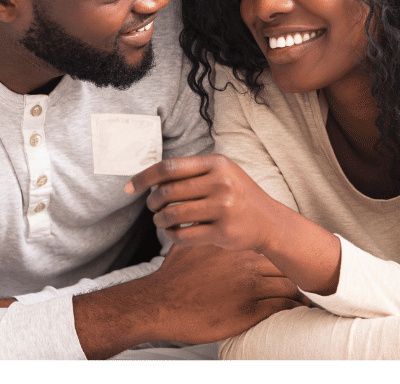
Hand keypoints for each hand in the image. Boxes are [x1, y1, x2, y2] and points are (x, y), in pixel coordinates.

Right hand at [73, 244, 307, 357]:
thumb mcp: (188, 248)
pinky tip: (302, 310)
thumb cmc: (172, 279)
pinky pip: (282, 309)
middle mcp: (246, 265)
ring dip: (302, 291)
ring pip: (288, 286)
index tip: (293, 255)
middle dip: (299, 270)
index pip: (268, 247)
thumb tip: (201, 225)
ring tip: (315, 296)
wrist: (160, 304)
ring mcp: (250, 288)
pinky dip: (294, 309)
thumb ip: (201, 235)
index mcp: (234, 249)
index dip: (282, 252)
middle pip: (284, 265)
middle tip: (316, 273)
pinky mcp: (250, 311)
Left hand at [126, 154, 282, 252]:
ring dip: (160, 221)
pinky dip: (171, 236)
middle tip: (152, 209)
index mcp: (217, 163)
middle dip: (152, 203)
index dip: (144, 177)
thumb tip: (150, 179)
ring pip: (172, 215)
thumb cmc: (238, 195)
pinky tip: (174, 233)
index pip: (169, 167)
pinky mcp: (223, 232)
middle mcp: (221, 183)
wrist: (269, 222)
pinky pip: (183, 236)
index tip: (129, 187)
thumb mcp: (221, 174)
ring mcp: (223, 208)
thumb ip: (191, 173)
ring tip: (162, 221)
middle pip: (167, 193)